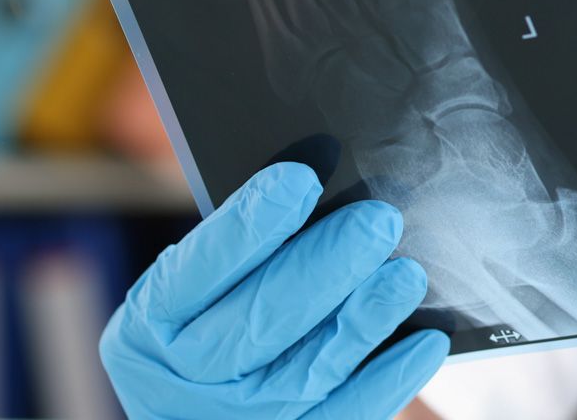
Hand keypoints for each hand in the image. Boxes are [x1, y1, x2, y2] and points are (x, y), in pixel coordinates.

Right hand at [100, 162, 448, 418]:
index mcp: (151, 324)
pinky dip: (390, 378)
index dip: (250, 225)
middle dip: (325, 264)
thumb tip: (317, 196)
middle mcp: (186, 378)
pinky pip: (346, 414)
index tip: (300, 180)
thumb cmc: (207, 328)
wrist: (195, 417)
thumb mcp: (192, 295)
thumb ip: (237, 257)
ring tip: (407, 274)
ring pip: (309, 367)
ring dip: (366, 317)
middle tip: (377, 221)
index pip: (197, 268)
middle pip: (260, 319)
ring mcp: (236, 419)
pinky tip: (425, 340)